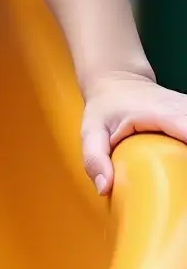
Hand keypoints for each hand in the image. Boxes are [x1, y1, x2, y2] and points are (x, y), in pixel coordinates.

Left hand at [82, 71, 186, 194]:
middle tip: (182, 182)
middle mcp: (181, 108)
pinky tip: (184, 164)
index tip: (184, 173)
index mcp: (160, 112)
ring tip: (183, 178)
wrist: (117, 81)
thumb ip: (94, 158)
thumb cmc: (105, 108)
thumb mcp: (91, 130)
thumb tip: (104, 187)